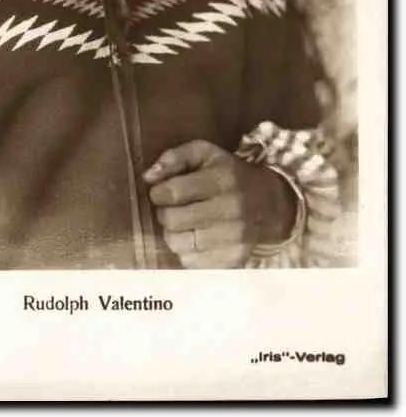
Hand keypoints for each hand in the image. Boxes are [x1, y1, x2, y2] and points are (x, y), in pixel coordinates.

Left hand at [143, 140, 296, 268]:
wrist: (269, 202)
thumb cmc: (228, 174)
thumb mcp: (204, 153)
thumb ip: (174, 157)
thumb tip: (147, 177)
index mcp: (222, 179)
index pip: (173, 192)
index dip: (158, 193)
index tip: (161, 192)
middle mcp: (231, 209)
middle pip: (172, 220)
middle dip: (164, 213)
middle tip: (172, 208)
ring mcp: (234, 237)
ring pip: (178, 244)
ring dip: (172, 234)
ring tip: (182, 223)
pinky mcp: (233, 259)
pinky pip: (191, 262)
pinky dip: (186, 251)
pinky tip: (195, 237)